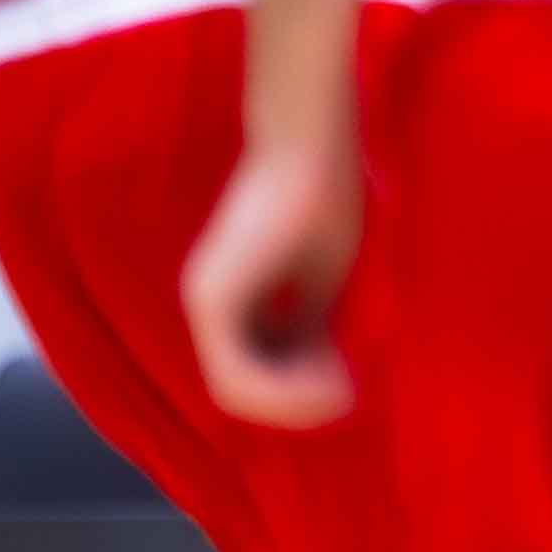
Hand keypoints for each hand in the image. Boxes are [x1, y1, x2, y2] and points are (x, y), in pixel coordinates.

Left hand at [182, 130, 364, 424]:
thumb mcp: (322, 280)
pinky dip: (281, 392)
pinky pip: (235, 376)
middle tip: (345, 389)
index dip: (302, 392)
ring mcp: (205, 302)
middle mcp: (208, 304)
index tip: (346, 379)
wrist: (309, 149)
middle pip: (244, 392)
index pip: (256, 373)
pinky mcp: (211, 299)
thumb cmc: (324, 200)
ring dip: (293, 402)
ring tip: (339, 387)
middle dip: (298, 403)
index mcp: (232, 298)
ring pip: (236, 393)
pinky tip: (328, 377)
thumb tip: (319, 377)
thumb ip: (307, 324)